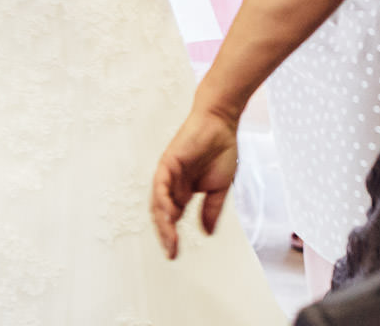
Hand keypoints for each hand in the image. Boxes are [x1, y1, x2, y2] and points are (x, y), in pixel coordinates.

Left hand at [151, 106, 240, 257]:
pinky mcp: (168, 162)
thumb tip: (207, 233)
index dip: (171, 235)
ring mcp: (168, 173)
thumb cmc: (220, 150)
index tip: (175, 254)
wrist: (221, 124)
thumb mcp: (219, 188)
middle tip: (171, 252)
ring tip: (170, 239)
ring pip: (158, 201)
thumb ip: (211, 210)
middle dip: (165, 234)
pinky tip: (170, 214)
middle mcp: (172, 184)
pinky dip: (163, 199)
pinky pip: (161, 184)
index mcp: (183, 191)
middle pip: (161, 213)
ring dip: (162, 221)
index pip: (172, 217)